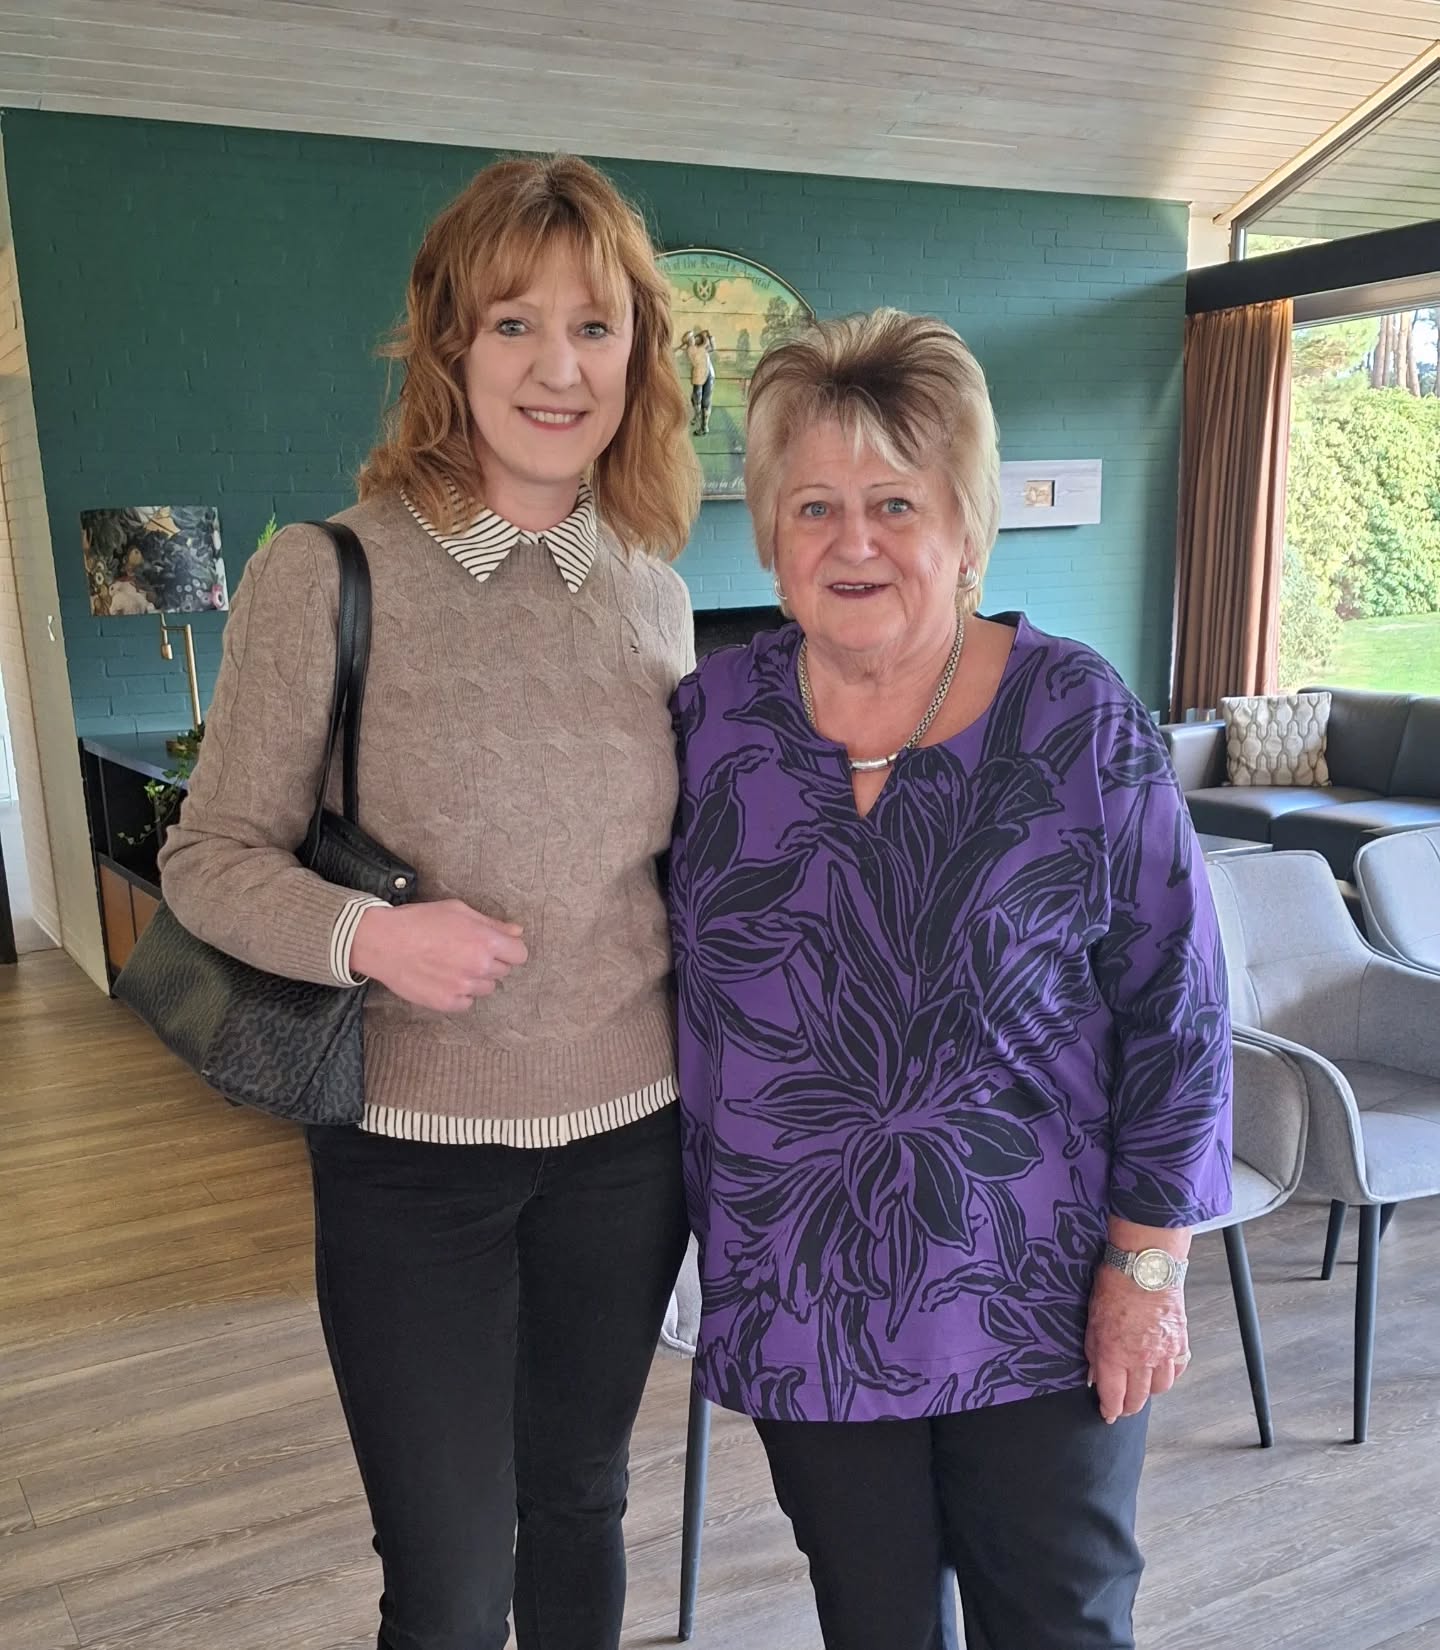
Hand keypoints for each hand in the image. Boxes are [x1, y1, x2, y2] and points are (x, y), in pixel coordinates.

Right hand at [350, 901, 527, 1012]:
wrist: (384, 942)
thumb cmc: (420, 921)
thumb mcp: (458, 910)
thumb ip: (492, 924)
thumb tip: (517, 932)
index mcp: (485, 941)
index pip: (520, 955)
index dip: (510, 949)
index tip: (498, 947)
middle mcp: (479, 966)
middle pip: (503, 971)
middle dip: (491, 962)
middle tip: (467, 952)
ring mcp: (463, 987)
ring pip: (486, 988)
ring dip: (476, 979)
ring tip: (453, 965)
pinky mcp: (447, 1002)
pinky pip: (467, 1002)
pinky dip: (460, 993)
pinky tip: (444, 979)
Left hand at [1084, 1263, 1189, 1423]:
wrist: (1145, 1266)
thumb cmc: (1115, 1285)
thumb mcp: (1092, 1320)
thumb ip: (1094, 1352)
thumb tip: (1095, 1374)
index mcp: (1114, 1354)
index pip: (1113, 1396)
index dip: (1109, 1410)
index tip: (1107, 1414)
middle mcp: (1140, 1359)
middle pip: (1138, 1399)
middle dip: (1128, 1407)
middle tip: (1122, 1408)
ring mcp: (1163, 1353)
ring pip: (1159, 1389)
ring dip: (1149, 1393)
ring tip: (1140, 1389)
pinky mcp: (1180, 1343)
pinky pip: (1177, 1371)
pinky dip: (1169, 1375)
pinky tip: (1160, 1371)